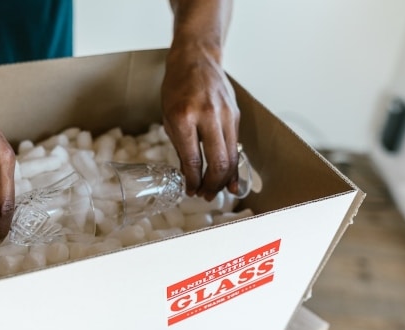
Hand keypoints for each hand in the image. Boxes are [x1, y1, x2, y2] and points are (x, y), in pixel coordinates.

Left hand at [161, 42, 240, 200]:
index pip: (193, 159)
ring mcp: (225, 115)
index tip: (190, 191)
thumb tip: (189, 175)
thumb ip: (180, 146)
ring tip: (217, 191)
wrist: (196, 59)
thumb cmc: (176, 88)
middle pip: (219, 162)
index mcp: (184, 117)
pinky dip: (233, 164)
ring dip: (225, 178)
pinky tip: (230, 177)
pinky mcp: (235, 115)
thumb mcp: (168, 117)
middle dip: (212, 185)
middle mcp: (208, 116)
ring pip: (232, 156)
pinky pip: (236, 145)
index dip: (193, 181)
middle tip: (205, 196)